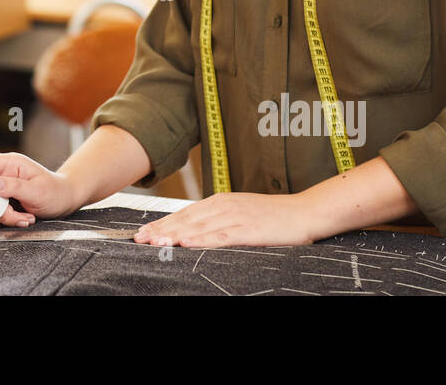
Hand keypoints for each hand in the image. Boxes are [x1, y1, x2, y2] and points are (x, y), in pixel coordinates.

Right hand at [0, 152, 81, 227]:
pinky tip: (24, 220)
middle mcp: (2, 176)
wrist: (66, 201)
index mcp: (9, 164)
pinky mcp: (3, 204)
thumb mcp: (37, 190)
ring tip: (23, 219)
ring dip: (1, 217)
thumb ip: (13, 187)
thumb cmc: (55, 191)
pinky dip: (6, 221)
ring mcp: (2, 191)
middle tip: (9, 215)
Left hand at [133, 191, 317, 246]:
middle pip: (186, 219)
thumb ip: (219, 220)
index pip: (185, 213)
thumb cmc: (275, 216)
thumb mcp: (242, 213)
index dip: (163, 222)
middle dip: (160, 228)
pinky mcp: (248, 229)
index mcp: (221, 202)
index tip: (143, 231)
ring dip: (173, 234)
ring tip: (153, 241)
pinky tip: (185, 243)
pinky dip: (200, 240)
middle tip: (139, 238)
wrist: (306, 211)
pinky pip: (220, 236)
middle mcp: (224, 206)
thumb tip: (195, 231)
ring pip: (198, 227)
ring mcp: (236, 217)